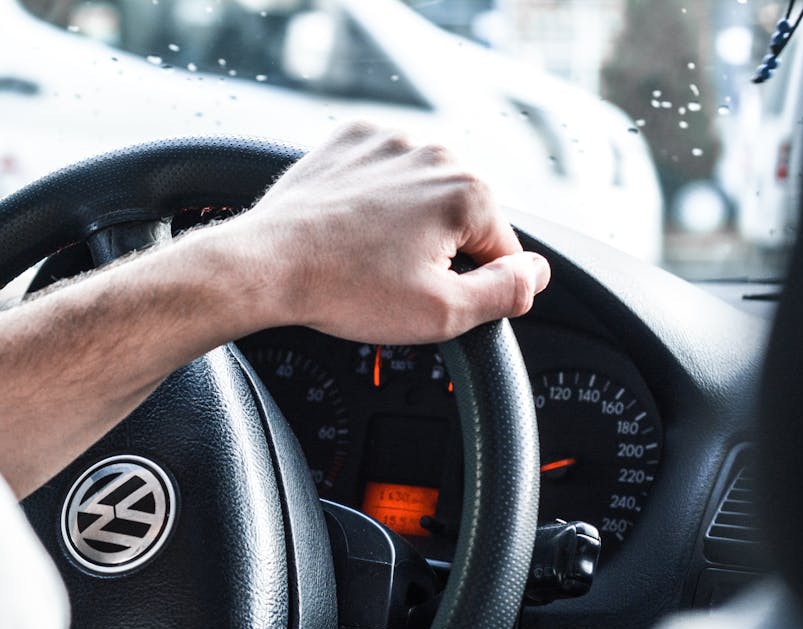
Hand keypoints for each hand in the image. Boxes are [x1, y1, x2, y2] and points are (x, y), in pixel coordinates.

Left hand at [230, 121, 549, 343]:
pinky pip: (382, 174)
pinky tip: (350, 230)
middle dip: (439, 253)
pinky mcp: (350, 141)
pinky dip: (373, 200)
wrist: (266, 265)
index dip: (474, 286)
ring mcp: (390, 141)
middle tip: (393, 282)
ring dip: (407, 225)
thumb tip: (537, 274)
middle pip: (463, 219)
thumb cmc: (345, 289)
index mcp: (468, 193)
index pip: (502, 251)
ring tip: (366, 258)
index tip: (434, 298)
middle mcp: (435, 154)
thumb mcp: (441, 314)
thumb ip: (504, 293)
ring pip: (421, 194)